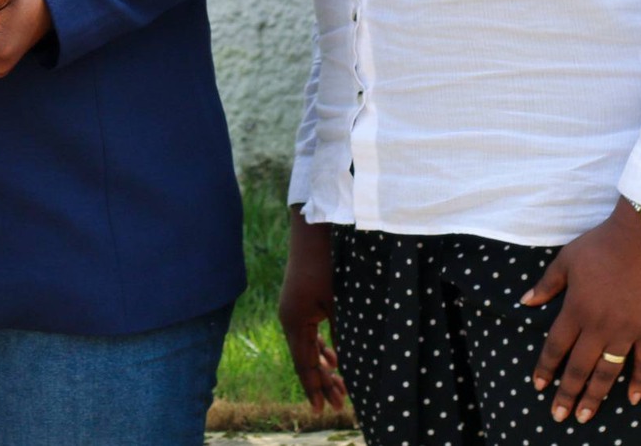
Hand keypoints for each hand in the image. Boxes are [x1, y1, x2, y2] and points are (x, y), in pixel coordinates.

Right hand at [278, 214, 348, 412]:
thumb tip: (351, 365)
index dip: (315, 387)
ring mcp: (293, 309)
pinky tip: (333, 358)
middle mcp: (289, 318)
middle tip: (339, 403)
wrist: (314, 230)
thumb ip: (344, 334)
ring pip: (307, 346)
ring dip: (324, 365)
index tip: (322, 409)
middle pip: (305, 358)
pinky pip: (308, 333)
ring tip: (340, 385)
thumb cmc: (329, 264)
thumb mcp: (340, 303)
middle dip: (323, 381)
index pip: (304, 363)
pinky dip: (321, 348)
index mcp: (294, 321)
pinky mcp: (299, 301)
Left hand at [522, 196, 640, 423]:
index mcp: (576, 309)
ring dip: (596, 395)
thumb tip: (525, 301)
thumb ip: (547, 284)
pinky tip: (632, 399)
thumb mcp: (566, 259)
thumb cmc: (601, 245)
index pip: (555, 346)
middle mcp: (599, 325)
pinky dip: (639, 381)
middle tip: (559, 416)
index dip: (546, 368)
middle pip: (580, 366)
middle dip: (568, 393)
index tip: (538, 386)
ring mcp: (627, 329)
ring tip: (586, 416)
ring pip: (608, 371)